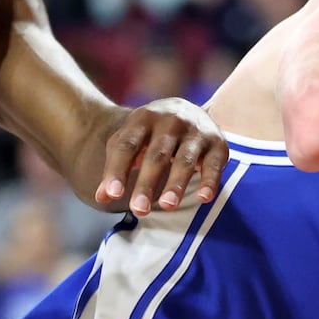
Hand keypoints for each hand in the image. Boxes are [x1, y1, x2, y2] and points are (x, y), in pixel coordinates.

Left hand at [95, 98, 229, 215]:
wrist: (184, 109)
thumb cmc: (150, 135)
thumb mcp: (129, 143)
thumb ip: (114, 169)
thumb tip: (101, 198)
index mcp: (143, 118)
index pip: (127, 146)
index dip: (118, 170)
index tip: (112, 195)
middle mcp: (171, 120)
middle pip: (156, 155)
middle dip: (147, 183)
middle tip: (138, 209)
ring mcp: (196, 130)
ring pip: (185, 159)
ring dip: (176, 183)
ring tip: (166, 206)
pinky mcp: (217, 142)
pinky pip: (214, 164)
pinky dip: (210, 181)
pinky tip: (203, 198)